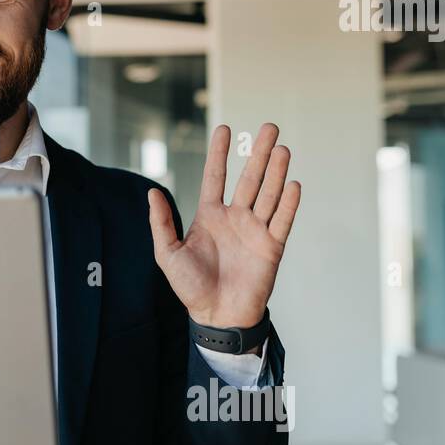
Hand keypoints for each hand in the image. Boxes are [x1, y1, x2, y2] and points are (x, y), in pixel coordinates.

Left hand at [147, 123, 300, 328]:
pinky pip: (282, 221)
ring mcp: (255, 231)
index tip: (225, 129)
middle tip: (268, 128)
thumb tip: (151, 191)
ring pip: (268, 194)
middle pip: (250, 179)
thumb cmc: (190, 288)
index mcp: (209, 216)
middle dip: (258, 154)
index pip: (216, 177)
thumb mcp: (167, 253)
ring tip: (281, 148)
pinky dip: (288, 203)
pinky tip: (292, 183)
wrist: (216, 316)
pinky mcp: (271, 247)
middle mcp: (235, 218)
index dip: (219, 154)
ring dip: (276, 172)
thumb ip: (161, 222)